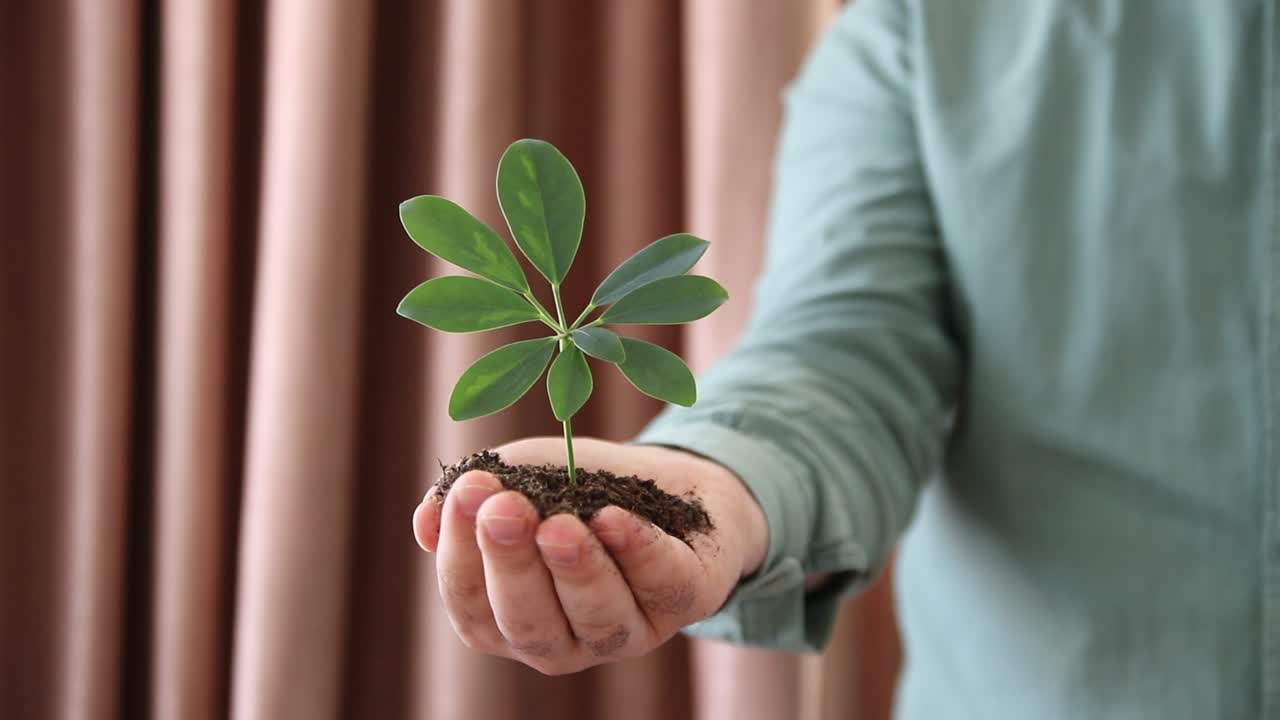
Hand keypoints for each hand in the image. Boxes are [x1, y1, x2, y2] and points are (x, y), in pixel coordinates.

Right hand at [411, 437, 767, 674]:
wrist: (668, 481)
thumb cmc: (575, 490)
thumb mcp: (516, 483)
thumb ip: (468, 503)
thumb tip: (425, 523)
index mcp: (506, 619)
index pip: (471, 605)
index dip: (462, 554)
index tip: (467, 492)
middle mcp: (563, 639)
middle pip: (530, 623)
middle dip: (513, 566)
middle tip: (504, 509)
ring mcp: (627, 630)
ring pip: (598, 618)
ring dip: (577, 570)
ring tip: (560, 523)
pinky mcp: (686, 599)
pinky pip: (664, 585)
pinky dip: (640, 554)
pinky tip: (616, 520)